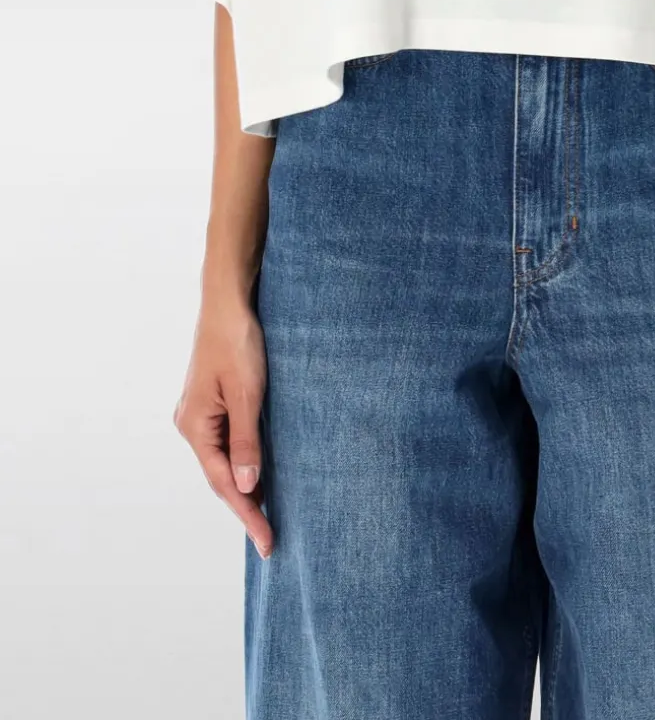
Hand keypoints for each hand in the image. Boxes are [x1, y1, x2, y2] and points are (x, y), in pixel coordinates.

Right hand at [173, 293, 272, 558]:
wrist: (227, 303)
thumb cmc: (238, 343)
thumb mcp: (248, 394)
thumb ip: (246, 442)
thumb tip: (247, 488)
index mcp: (195, 427)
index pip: (225, 484)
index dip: (249, 514)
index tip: (268, 542)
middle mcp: (190, 424)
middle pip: (220, 477)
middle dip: (246, 507)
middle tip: (271, 538)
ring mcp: (198, 414)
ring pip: (223, 461)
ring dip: (244, 487)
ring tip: (267, 516)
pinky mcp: (210, 402)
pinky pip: (225, 443)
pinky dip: (241, 463)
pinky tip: (257, 474)